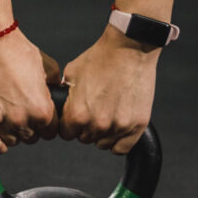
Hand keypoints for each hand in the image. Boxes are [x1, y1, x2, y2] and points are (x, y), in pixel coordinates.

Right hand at [0, 31, 63, 152]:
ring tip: (10, 113)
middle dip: (30, 126)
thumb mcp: (47, 67)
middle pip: (32, 138)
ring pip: (14, 141)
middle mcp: (21, 120)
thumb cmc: (16, 50)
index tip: (40, 114)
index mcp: (41, 110)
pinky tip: (0, 129)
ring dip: (14, 131)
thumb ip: (55, 87)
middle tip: (23, 109)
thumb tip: (57, 95)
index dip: (47, 122)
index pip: (50, 132)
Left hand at [55, 29, 158, 153]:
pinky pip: (122, 148)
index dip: (69, 124)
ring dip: (102, 133)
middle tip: (94, 109)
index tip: (75, 116)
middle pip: (84, 139)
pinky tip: (117, 126)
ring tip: (107, 113)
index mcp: (77, 114)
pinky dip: (119, 140)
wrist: (129, 49)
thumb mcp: (72, 74)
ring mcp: (119, 126)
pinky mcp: (137, 125)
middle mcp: (97, 124)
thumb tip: (60, 107)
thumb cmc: (100, 58)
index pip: (66, 134)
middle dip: (86, 127)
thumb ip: (66, 95)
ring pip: (103, 144)